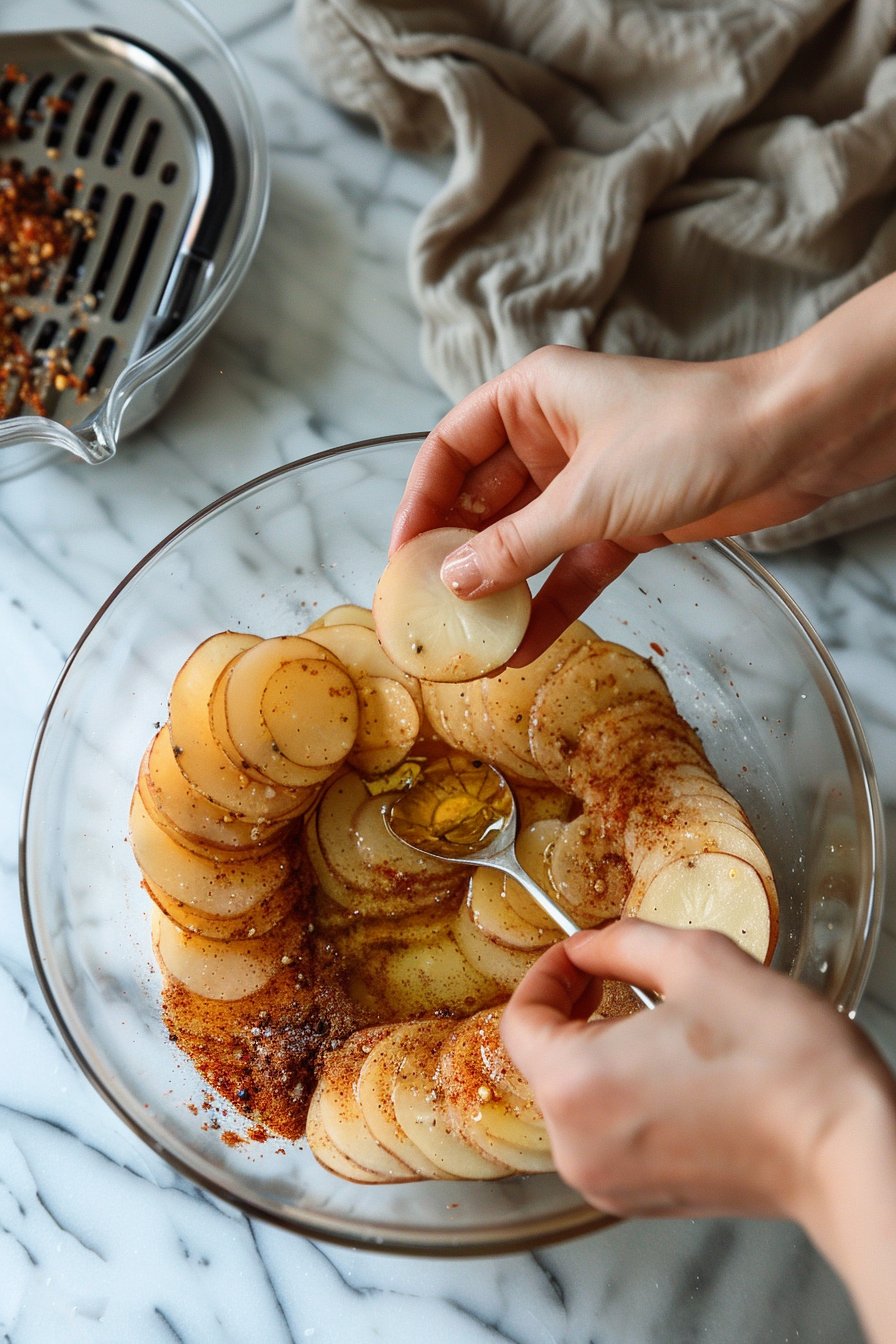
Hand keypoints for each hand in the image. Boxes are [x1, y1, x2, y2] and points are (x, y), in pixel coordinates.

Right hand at [393, 274, 895, 657]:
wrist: (789, 443)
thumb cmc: (689, 436)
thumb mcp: (588, 495)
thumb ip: (517, 543)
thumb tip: (454, 581)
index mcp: (533, 396)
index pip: (451, 447)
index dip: (420, 501)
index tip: (402, 556)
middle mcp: (554, 434)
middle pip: (485, 499)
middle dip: (460, 554)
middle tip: (429, 608)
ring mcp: (589, 480)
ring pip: (528, 539)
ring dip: (504, 586)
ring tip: (470, 639)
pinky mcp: (625, 519)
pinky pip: (572, 566)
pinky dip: (552, 602)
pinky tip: (525, 645)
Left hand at [500, 920, 888, 1223]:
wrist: (846, 1148)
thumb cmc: (781, 1061)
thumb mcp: (698, 961)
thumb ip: (623, 944)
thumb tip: (589, 947)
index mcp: (574, 1082)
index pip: (520, 1019)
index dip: (548, 976)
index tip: (580, 958)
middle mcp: (576, 1144)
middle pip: (546, 1060)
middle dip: (577, 1013)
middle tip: (621, 982)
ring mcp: (607, 1180)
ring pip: (578, 1098)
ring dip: (605, 1054)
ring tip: (662, 1029)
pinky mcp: (641, 1200)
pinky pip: (608, 1134)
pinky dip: (627, 1097)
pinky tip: (677, 1074)